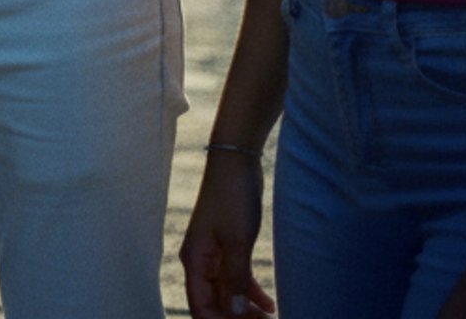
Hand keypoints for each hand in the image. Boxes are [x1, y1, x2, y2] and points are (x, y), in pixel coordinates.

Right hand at [179, 152, 273, 317]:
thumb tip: (235, 312)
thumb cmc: (231, 198)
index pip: (200, 306)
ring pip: (228, 294)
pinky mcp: (229, 247)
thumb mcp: (237, 242)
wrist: (236, 163)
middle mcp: (201, 261)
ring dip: (246, 310)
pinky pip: (237, 280)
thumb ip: (236, 279)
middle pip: (215, 303)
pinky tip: (270, 305)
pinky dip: (252, 294)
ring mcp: (215, 254)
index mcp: (195, 260)